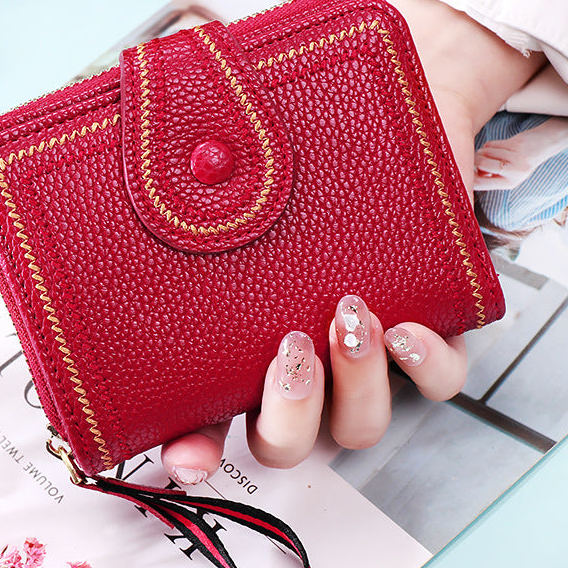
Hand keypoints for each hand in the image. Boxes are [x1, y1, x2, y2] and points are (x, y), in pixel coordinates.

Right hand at [161, 0, 545, 483]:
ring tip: (346, 315)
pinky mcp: (426, 325)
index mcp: (236, 342)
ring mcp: (361, 351)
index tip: (184, 456)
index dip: (193, 451)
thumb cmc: (298, 137)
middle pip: (287, 443)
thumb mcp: (225, 152)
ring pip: (358, 426)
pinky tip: (404, 327)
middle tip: (287, 350)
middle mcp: (297, 358)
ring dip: (352, 389)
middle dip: (286, 416)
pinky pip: (437, 383)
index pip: (205, 420)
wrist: (390, 112)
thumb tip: (130, 148)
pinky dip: (424, 368)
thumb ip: (177, 163)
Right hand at [474, 116, 567, 189]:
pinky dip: (491, 144)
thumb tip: (467, 175)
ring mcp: (515, 160)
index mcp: (509, 184)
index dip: (467, 177)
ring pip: (484, 153)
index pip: (478, 184)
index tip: (464, 171)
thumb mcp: (507, 174)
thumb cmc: (520, 160)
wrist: (543, 144)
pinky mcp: (516, 147)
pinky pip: (491, 145)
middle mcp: (513, 174)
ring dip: (483, 150)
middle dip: (474, 159)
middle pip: (478, 165)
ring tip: (493, 152)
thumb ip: (488, 176)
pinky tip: (500, 146)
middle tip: (480, 158)